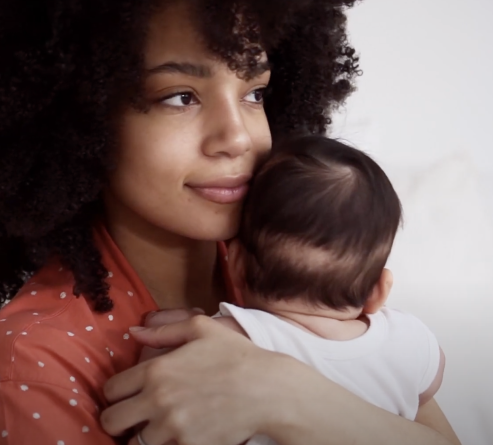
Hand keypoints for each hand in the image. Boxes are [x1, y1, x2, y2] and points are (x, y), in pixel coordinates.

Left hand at [100, 315, 292, 444]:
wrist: (267, 389)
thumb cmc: (235, 354)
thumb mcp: (201, 328)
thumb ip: (164, 329)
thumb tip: (134, 331)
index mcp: (156, 370)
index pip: (111, 390)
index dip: (115, 392)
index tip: (126, 394)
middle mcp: (157, 401)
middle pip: (111, 421)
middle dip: (118, 418)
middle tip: (132, 415)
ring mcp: (172, 428)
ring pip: (135, 442)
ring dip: (143, 434)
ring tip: (159, 425)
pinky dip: (168, 443)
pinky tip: (182, 432)